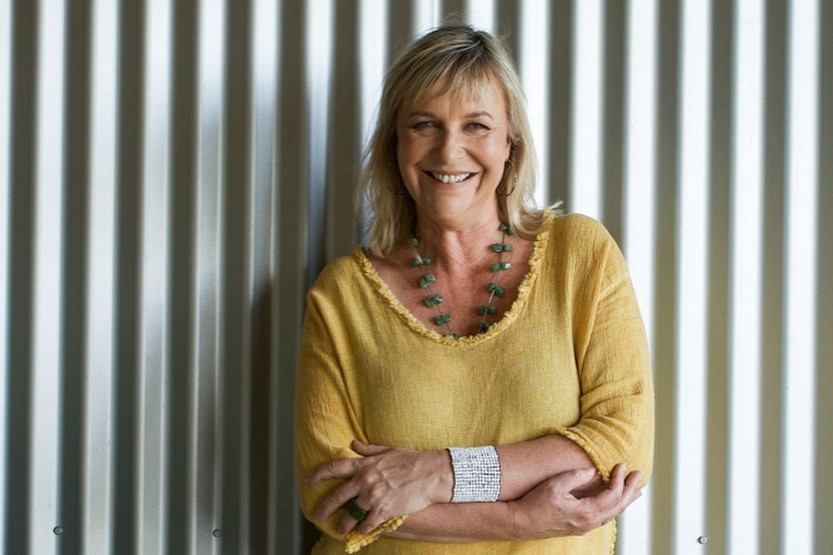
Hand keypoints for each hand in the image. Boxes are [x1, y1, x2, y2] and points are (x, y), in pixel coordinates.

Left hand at [306, 440, 452, 534]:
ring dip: (343, 524)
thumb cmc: (411, 460)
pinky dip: (363, 528)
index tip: (308, 481)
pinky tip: (362, 530)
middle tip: (316, 516)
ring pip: (350, 514)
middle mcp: (365, 480)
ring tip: (339, 529)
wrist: (431, 473)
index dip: (318, 474)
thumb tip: (354, 444)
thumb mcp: (388, 450)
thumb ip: (369, 450)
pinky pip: (367, 524)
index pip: (334, 468)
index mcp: (364, 464)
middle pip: (336, 496)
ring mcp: (373, 496)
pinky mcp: (383, 510)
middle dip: (324, 508)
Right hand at [508, 463, 642, 539]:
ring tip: (633, 490)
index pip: (612, 495)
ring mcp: (584, 526)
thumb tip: (591, 470)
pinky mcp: (578, 526)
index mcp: (586, 512)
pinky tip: (613, 502)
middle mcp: (589, 522)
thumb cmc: (535, 504)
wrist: (520, 522)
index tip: (622, 464)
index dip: (620, 479)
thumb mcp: (554, 486)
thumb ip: (575, 476)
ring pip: (612, 514)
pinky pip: (603, 517)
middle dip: (630, 490)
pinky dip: (613, 507)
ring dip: (624, 500)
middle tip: (639, 475)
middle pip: (618, 506)